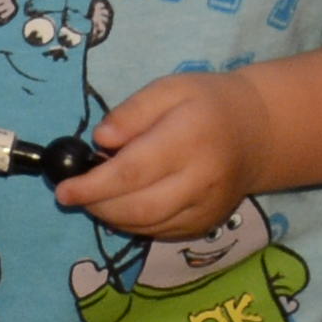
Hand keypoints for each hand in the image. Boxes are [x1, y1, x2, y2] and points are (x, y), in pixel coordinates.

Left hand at [48, 66, 258, 242]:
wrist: (258, 132)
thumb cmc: (206, 103)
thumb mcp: (169, 88)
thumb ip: (132, 112)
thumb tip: (100, 140)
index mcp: (190, 138)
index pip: (134, 171)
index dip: (94, 185)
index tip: (63, 189)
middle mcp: (202, 179)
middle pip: (140, 206)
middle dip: (98, 205)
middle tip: (73, 194)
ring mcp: (207, 207)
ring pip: (149, 225)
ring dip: (111, 217)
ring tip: (95, 197)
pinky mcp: (207, 224)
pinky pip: (161, 233)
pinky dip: (133, 224)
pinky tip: (121, 206)